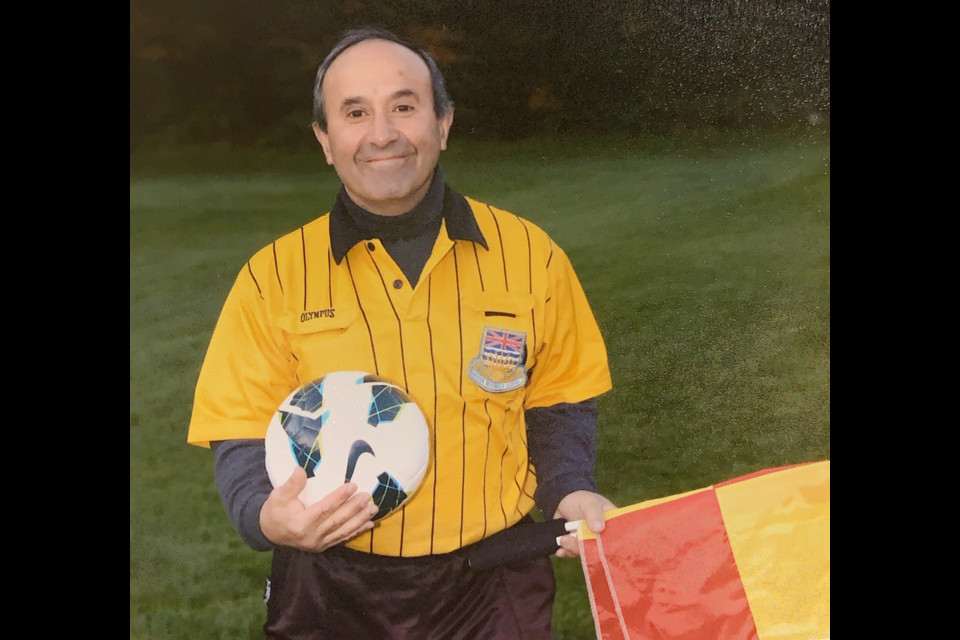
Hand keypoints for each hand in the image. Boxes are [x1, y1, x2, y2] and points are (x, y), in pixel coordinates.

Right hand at [259, 467, 378, 551]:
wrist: (269, 533)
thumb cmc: (274, 512)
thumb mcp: (277, 496)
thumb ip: (291, 485)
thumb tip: (301, 469)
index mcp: (300, 524)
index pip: (324, 509)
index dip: (339, 497)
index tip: (352, 486)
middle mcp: (311, 536)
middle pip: (337, 520)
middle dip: (354, 508)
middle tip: (367, 496)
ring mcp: (318, 543)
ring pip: (343, 530)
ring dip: (360, 520)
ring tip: (373, 509)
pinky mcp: (323, 546)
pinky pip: (342, 538)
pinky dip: (356, 531)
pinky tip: (368, 524)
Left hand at [553, 490, 616, 558]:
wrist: (562, 502)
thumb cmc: (581, 500)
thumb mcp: (589, 502)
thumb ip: (594, 513)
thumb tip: (598, 529)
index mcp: (613, 524)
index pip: (618, 537)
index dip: (612, 543)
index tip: (600, 543)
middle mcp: (603, 536)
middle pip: (601, 548)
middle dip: (587, 547)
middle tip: (574, 539)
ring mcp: (590, 542)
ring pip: (586, 552)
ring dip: (574, 549)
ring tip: (563, 540)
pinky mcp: (578, 547)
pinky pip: (574, 554)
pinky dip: (567, 552)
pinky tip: (560, 550)